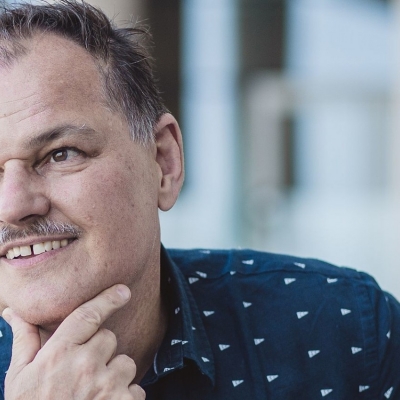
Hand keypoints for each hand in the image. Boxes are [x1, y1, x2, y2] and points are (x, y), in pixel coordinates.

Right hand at [2, 284, 144, 399]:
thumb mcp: (19, 377)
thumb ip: (24, 340)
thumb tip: (14, 311)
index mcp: (58, 353)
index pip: (88, 315)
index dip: (108, 299)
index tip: (123, 290)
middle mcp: (84, 365)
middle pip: (109, 338)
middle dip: (101, 350)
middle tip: (83, 371)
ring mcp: (105, 386)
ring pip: (125, 362)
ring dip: (115, 374)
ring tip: (94, 393)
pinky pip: (136, 388)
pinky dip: (126, 396)